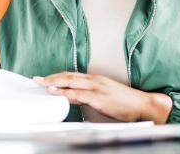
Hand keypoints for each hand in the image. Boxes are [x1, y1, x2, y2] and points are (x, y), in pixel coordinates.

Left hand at [33, 72, 171, 123]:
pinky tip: (57, 93)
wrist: (142, 105)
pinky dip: (66, 92)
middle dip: (52, 77)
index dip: (57, 76)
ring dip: (55, 83)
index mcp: (96, 79)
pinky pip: (79, 94)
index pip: (72, 75)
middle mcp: (95, 80)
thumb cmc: (125, 102)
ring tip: (42, 84)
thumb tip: (71, 97)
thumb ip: (87, 96)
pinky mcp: (99, 97)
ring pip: (71, 82)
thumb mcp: (103, 97)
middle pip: (68, 76)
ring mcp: (97, 88)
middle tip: (38, 79)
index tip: (45, 78)